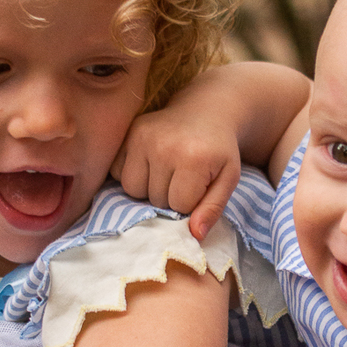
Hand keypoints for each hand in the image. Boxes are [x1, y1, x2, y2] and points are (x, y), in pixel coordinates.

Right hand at [112, 107, 240, 242]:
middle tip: (182, 179)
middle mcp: (164, 146)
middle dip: (168, 197)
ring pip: (132, 189)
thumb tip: (194, 235)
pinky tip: (149, 164)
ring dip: (148, 189)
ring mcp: (143, 137)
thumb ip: (213, 209)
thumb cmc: (219, 150)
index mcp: (193, 158)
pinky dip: (131, 174)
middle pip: (155, 199)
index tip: (198, 187)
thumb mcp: (228, 179)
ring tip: (165, 174)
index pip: (178, 206)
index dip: (189, 203)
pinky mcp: (129, 133)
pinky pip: (118, 171)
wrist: (206, 111)